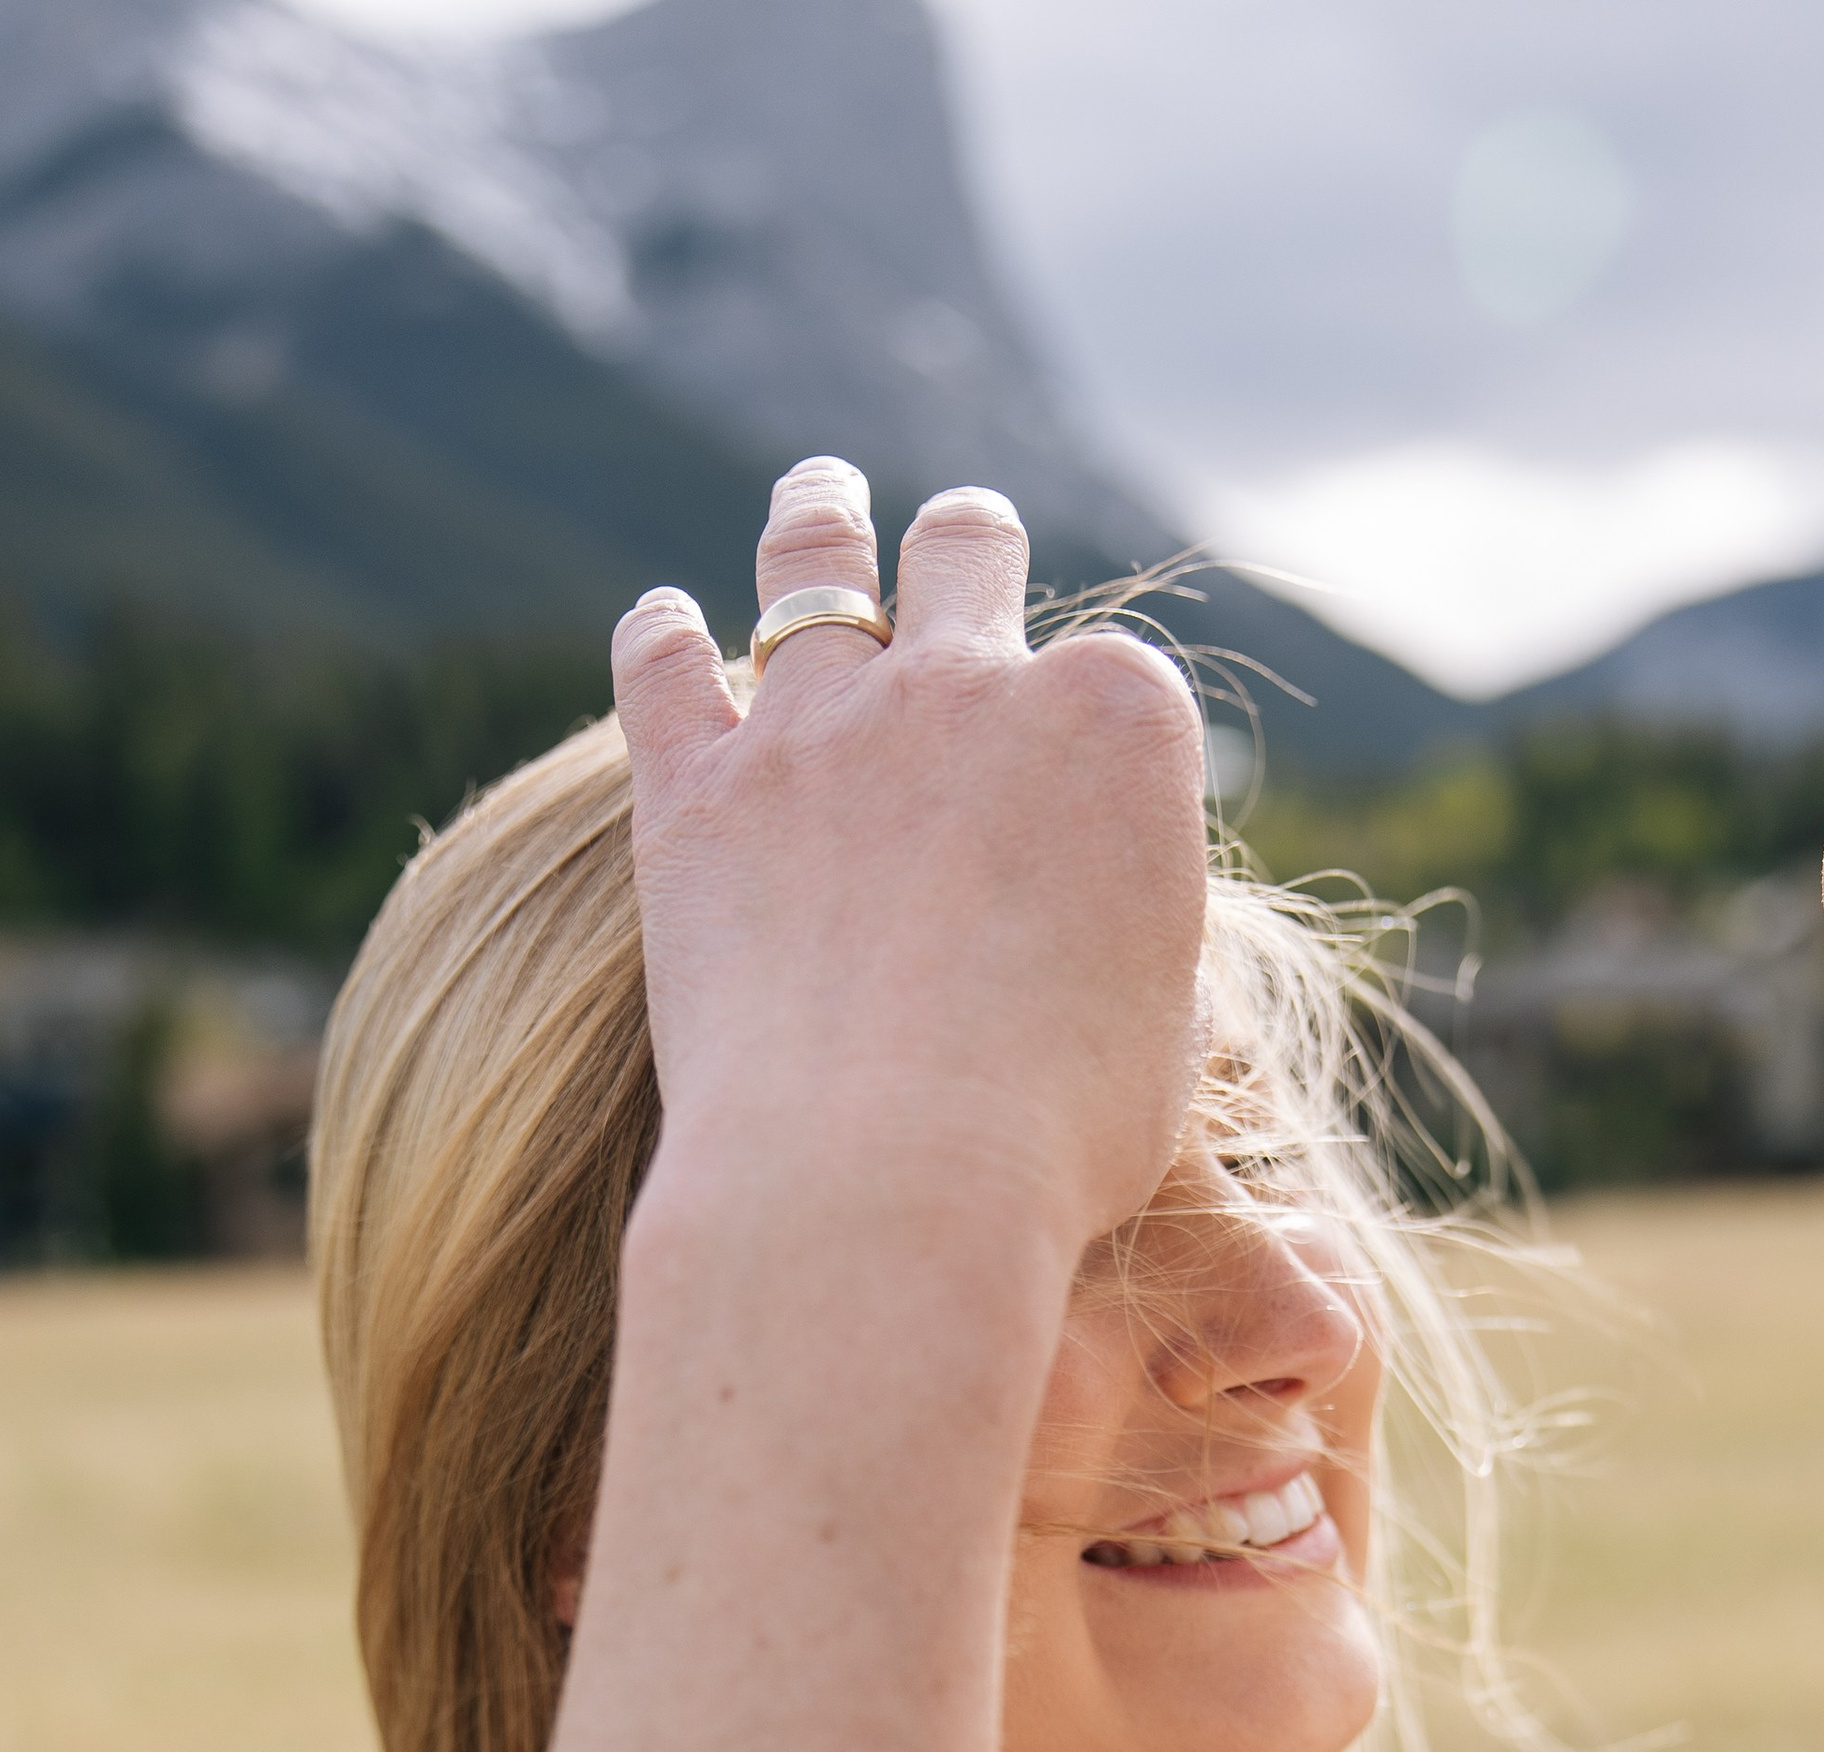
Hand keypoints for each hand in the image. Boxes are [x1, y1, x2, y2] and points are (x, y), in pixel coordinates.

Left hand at [611, 459, 1211, 1283]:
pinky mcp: (694, 790)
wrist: (884, 1185)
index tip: (1079, 780)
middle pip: (967, 561)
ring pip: (812, 568)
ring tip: (819, 494)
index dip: (1094, 737)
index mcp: (1118, 724)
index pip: (1116, 684)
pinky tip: (662, 622)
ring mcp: (821, 723)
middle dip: (968, 545)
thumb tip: (1102, 933)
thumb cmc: (1053, 1140)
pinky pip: (664, 674)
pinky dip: (662, 640)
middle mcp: (970, 684)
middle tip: (960, 533)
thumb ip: (1132, 939)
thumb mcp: (1161, 1037)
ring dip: (817, 520)